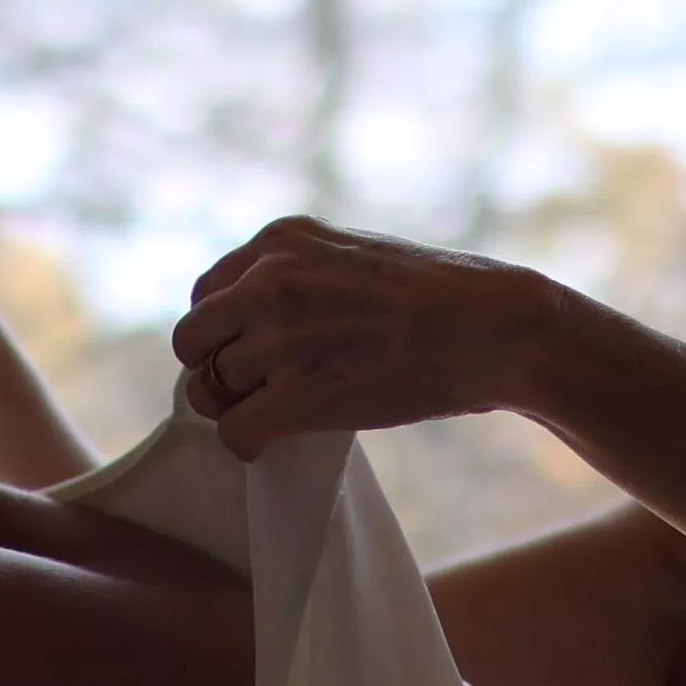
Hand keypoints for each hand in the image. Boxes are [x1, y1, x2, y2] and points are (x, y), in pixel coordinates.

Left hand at [167, 218, 554, 456]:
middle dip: (216, 368)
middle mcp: (269, 281)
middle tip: (258, 387)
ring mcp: (280, 339)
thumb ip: (299, 273)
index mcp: (280, 241)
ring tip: (284, 409)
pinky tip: (275, 440)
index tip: (256, 349)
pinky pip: (233, 432)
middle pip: (192, 340)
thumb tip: (256, 320)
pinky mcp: (300, 396)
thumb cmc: (440, 296)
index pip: (206, 292)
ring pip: (208, 390)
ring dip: (239, 407)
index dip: (225, 330)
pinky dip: (247, 444)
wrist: (493, 328)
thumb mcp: (354, 253)